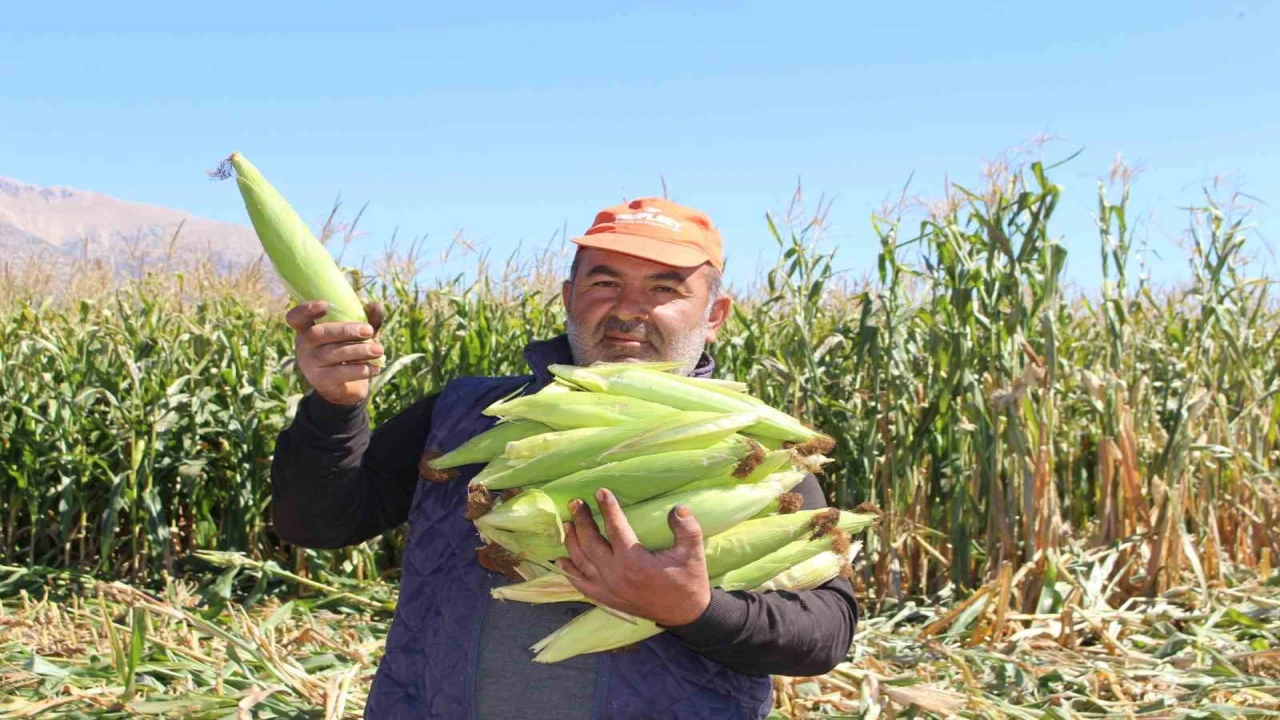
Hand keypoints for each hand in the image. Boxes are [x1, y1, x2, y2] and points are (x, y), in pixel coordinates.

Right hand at [285, 300, 385, 405]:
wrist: (346, 389)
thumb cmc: (350, 353)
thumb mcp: (359, 335)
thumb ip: (367, 320)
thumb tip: (376, 306)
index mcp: (308, 329)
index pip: (296, 317)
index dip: (306, 309)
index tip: (325, 304)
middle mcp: (304, 346)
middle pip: (317, 334)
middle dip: (345, 330)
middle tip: (369, 330)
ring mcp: (309, 364)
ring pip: (331, 353)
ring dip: (358, 351)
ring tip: (379, 350)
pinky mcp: (320, 381)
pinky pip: (339, 373)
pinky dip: (360, 370)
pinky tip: (375, 368)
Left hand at [557, 488, 711, 626]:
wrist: (684, 613)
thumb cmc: (688, 580)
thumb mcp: (693, 552)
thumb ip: (687, 528)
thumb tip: (677, 508)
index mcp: (635, 561)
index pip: (615, 528)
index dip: (608, 508)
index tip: (600, 492)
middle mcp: (616, 574)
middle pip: (590, 542)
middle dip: (581, 520)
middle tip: (575, 503)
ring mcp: (608, 588)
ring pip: (581, 562)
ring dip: (571, 541)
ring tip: (567, 523)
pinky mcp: (607, 598)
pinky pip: (581, 584)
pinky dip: (569, 572)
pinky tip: (561, 561)